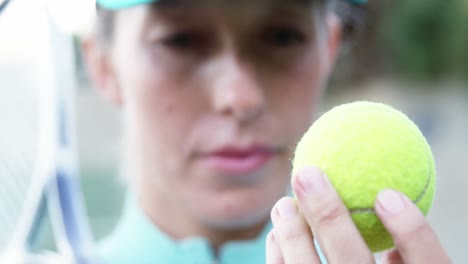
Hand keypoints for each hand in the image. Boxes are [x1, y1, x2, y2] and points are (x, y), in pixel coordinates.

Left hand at [267, 166, 450, 263]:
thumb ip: (411, 254)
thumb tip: (392, 204)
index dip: (413, 231)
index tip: (387, 194)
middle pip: (352, 262)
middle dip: (327, 214)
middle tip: (306, 173)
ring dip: (292, 234)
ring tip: (283, 204)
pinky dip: (279, 257)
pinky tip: (276, 235)